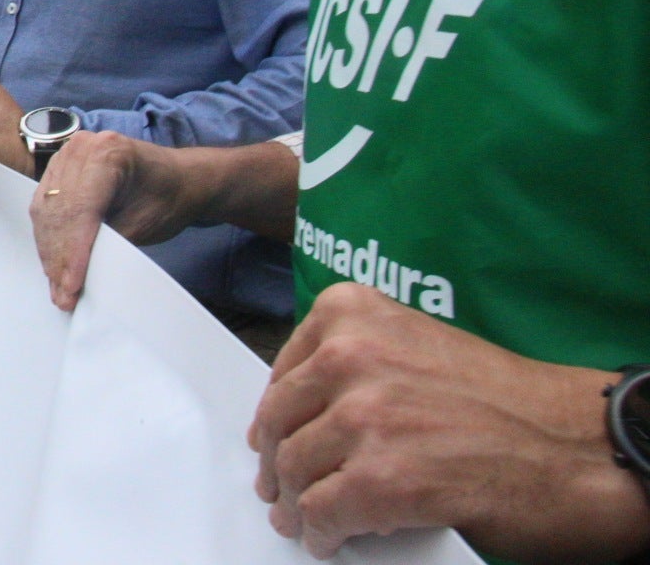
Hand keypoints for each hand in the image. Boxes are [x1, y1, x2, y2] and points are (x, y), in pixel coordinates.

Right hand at [30, 129, 192, 311]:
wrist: (178, 178)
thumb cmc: (168, 197)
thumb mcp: (144, 223)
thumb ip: (110, 243)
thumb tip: (77, 274)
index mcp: (108, 152)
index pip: (81, 209)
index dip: (73, 251)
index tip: (71, 286)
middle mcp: (81, 148)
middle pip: (59, 210)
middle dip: (59, 257)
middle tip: (63, 295)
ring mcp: (66, 156)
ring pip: (46, 211)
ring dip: (50, 252)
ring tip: (57, 287)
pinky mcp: (58, 170)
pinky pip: (45, 207)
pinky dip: (49, 239)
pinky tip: (53, 264)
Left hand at [251, 282, 649, 561]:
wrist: (579, 446)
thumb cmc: (511, 403)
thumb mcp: (418, 349)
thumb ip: (361, 367)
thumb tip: (308, 412)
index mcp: (352, 314)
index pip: (285, 371)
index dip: (277, 414)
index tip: (273, 434)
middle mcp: (350, 356)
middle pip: (280, 422)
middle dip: (277, 461)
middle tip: (277, 486)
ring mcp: (364, 418)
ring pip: (295, 470)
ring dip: (295, 503)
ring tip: (301, 517)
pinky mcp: (381, 480)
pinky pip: (321, 512)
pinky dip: (321, 531)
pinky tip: (329, 538)